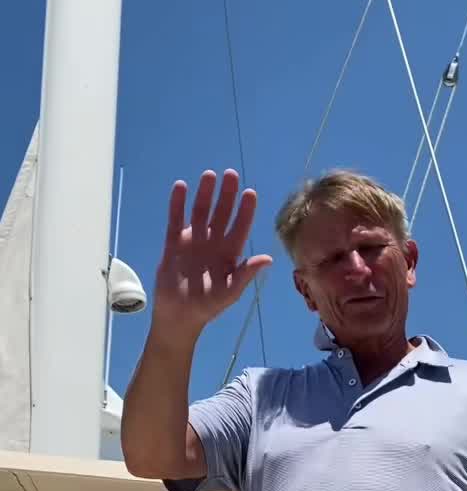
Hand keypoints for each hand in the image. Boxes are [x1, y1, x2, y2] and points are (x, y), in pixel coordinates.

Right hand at [153, 170, 271, 338]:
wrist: (180, 315)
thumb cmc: (209, 306)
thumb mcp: (231, 292)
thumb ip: (246, 274)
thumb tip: (268, 258)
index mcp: (230, 253)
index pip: (240, 227)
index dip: (245, 211)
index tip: (250, 193)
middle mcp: (213, 242)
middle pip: (221, 213)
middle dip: (227, 195)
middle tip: (231, 175)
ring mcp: (193, 240)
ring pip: (200, 212)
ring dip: (205, 194)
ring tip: (209, 175)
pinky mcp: (173, 243)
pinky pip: (175, 219)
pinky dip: (177, 204)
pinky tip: (181, 187)